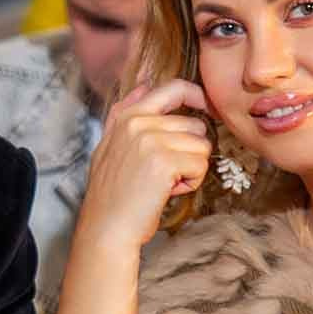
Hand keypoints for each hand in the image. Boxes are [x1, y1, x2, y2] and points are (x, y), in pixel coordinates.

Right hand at [74, 79, 214, 253]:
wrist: (106, 229)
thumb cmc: (111, 194)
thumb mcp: (109, 146)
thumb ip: (125, 113)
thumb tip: (144, 85)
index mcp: (127, 116)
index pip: (173, 88)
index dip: (197, 96)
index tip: (207, 110)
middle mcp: (138, 123)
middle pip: (195, 125)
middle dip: (189, 151)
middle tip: (166, 173)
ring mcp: (151, 140)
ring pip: (201, 146)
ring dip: (191, 169)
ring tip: (165, 183)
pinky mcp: (165, 162)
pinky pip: (201, 166)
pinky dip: (192, 183)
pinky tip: (169, 192)